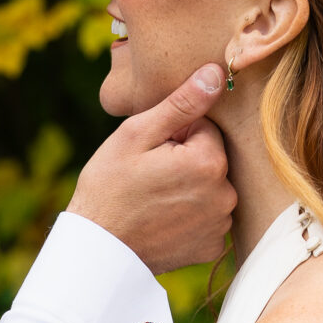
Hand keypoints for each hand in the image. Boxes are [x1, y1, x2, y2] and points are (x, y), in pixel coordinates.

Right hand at [67, 66, 234, 273]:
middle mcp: (225, 194)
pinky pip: (209, 218)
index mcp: (209, 161)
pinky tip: (164, 221)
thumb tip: (217, 73)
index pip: (205, 128)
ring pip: (211, 188)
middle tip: (148, 177)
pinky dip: (191, 217)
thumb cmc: (108, 187)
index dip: (174, 135)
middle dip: (185, 160)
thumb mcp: (136, 134)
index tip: (150, 153)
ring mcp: (220, 224)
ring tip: (154, 199)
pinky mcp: (212, 247)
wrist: (97, 249)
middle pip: (211, 159)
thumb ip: (182, 103)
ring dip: (190, 188)